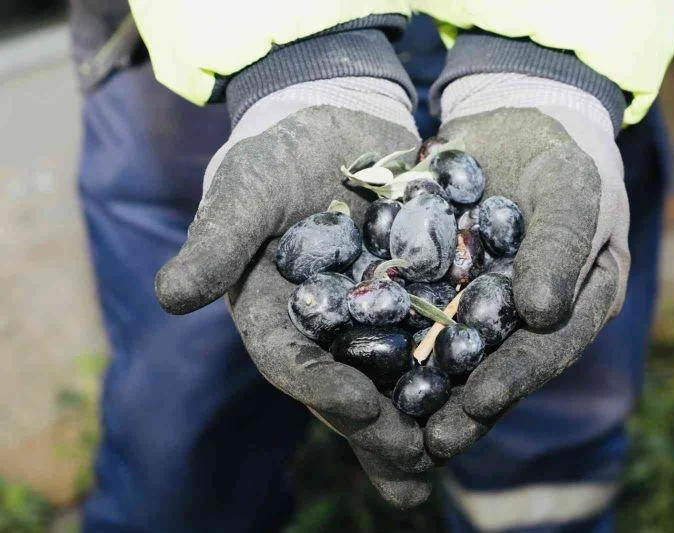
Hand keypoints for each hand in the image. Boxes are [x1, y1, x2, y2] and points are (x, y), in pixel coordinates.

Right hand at [155, 78, 432, 506]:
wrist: (329, 118)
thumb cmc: (275, 153)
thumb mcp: (245, 190)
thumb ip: (218, 241)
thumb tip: (169, 297)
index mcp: (276, 315)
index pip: (293, 362)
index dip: (322, 388)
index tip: (359, 410)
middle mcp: (326, 327)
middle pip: (349, 386)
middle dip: (380, 429)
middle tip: (416, 467)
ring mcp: (373, 313)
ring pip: (397, 375)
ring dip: (423, 416)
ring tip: (450, 454)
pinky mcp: (416, 291)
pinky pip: (440, 331)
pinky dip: (460, 361)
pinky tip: (490, 389)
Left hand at [423, 74, 629, 459]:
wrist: (518, 114)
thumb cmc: (563, 152)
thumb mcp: (573, 190)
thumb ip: (562, 247)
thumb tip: (542, 315)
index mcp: (574, 304)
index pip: (547, 349)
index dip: (514, 377)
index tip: (480, 402)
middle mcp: (527, 317)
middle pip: (496, 366)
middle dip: (464, 406)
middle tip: (431, 444)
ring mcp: (481, 302)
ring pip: (451, 351)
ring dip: (423, 388)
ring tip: (389, 425)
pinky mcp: (440, 282)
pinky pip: (415, 312)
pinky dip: (390, 337)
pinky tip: (358, 362)